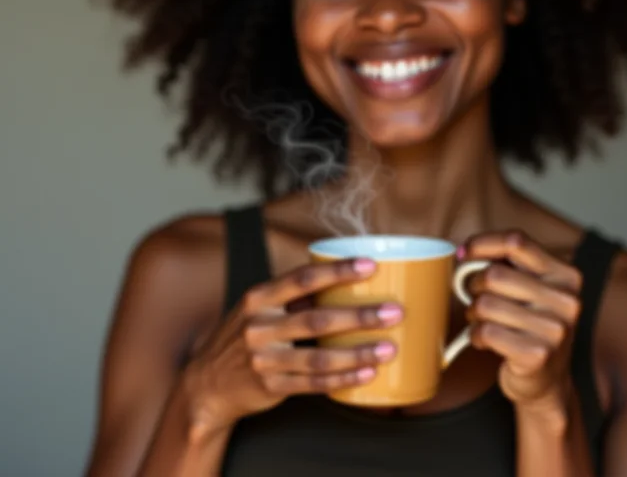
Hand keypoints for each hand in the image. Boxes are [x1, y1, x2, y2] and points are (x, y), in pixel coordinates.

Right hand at [182, 258, 401, 440]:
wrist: (207, 384)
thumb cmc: (244, 335)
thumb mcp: (259, 308)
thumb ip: (294, 297)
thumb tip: (344, 279)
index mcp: (259, 298)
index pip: (303, 278)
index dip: (338, 271)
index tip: (370, 266)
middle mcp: (259, 327)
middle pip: (316, 320)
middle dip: (359, 316)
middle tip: (393, 312)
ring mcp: (264, 360)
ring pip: (319, 358)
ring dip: (357, 353)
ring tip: (388, 348)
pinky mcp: (270, 388)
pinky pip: (313, 385)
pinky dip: (343, 380)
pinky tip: (367, 374)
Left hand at [461, 231, 582, 414]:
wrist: (546, 382)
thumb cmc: (529, 326)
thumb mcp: (529, 289)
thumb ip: (507, 265)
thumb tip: (463, 253)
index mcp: (565, 275)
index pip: (516, 242)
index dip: (482, 243)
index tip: (463, 253)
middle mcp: (566, 300)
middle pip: (494, 275)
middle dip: (474, 286)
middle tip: (476, 299)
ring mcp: (555, 329)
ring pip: (485, 304)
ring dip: (474, 314)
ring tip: (482, 321)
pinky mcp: (538, 355)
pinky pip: (485, 332)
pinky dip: (476, 335)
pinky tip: (485, 341)